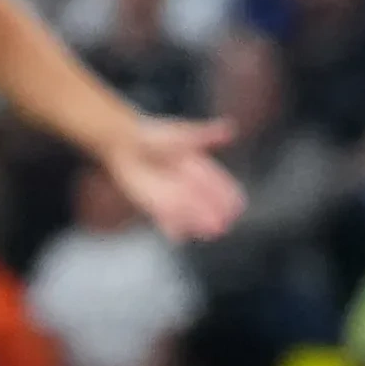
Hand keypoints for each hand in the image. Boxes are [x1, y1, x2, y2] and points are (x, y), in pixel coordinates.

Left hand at [105, 116, 242, 240]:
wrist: (126, 143)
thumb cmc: (155, 136)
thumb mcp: (183, 134)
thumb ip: (205, 136)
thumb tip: (230, 129)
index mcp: (200, 169)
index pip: (218, 184)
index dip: (227, 194)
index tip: (238, 205)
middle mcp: (189, 186)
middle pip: (205, 202)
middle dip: (214, 213)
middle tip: (225, 223)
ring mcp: (173, 196)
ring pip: (189, 213)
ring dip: (198, 223)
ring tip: (211, 232)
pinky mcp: (155, 204)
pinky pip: (166, 218)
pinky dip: (172, 227)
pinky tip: (178, 237)